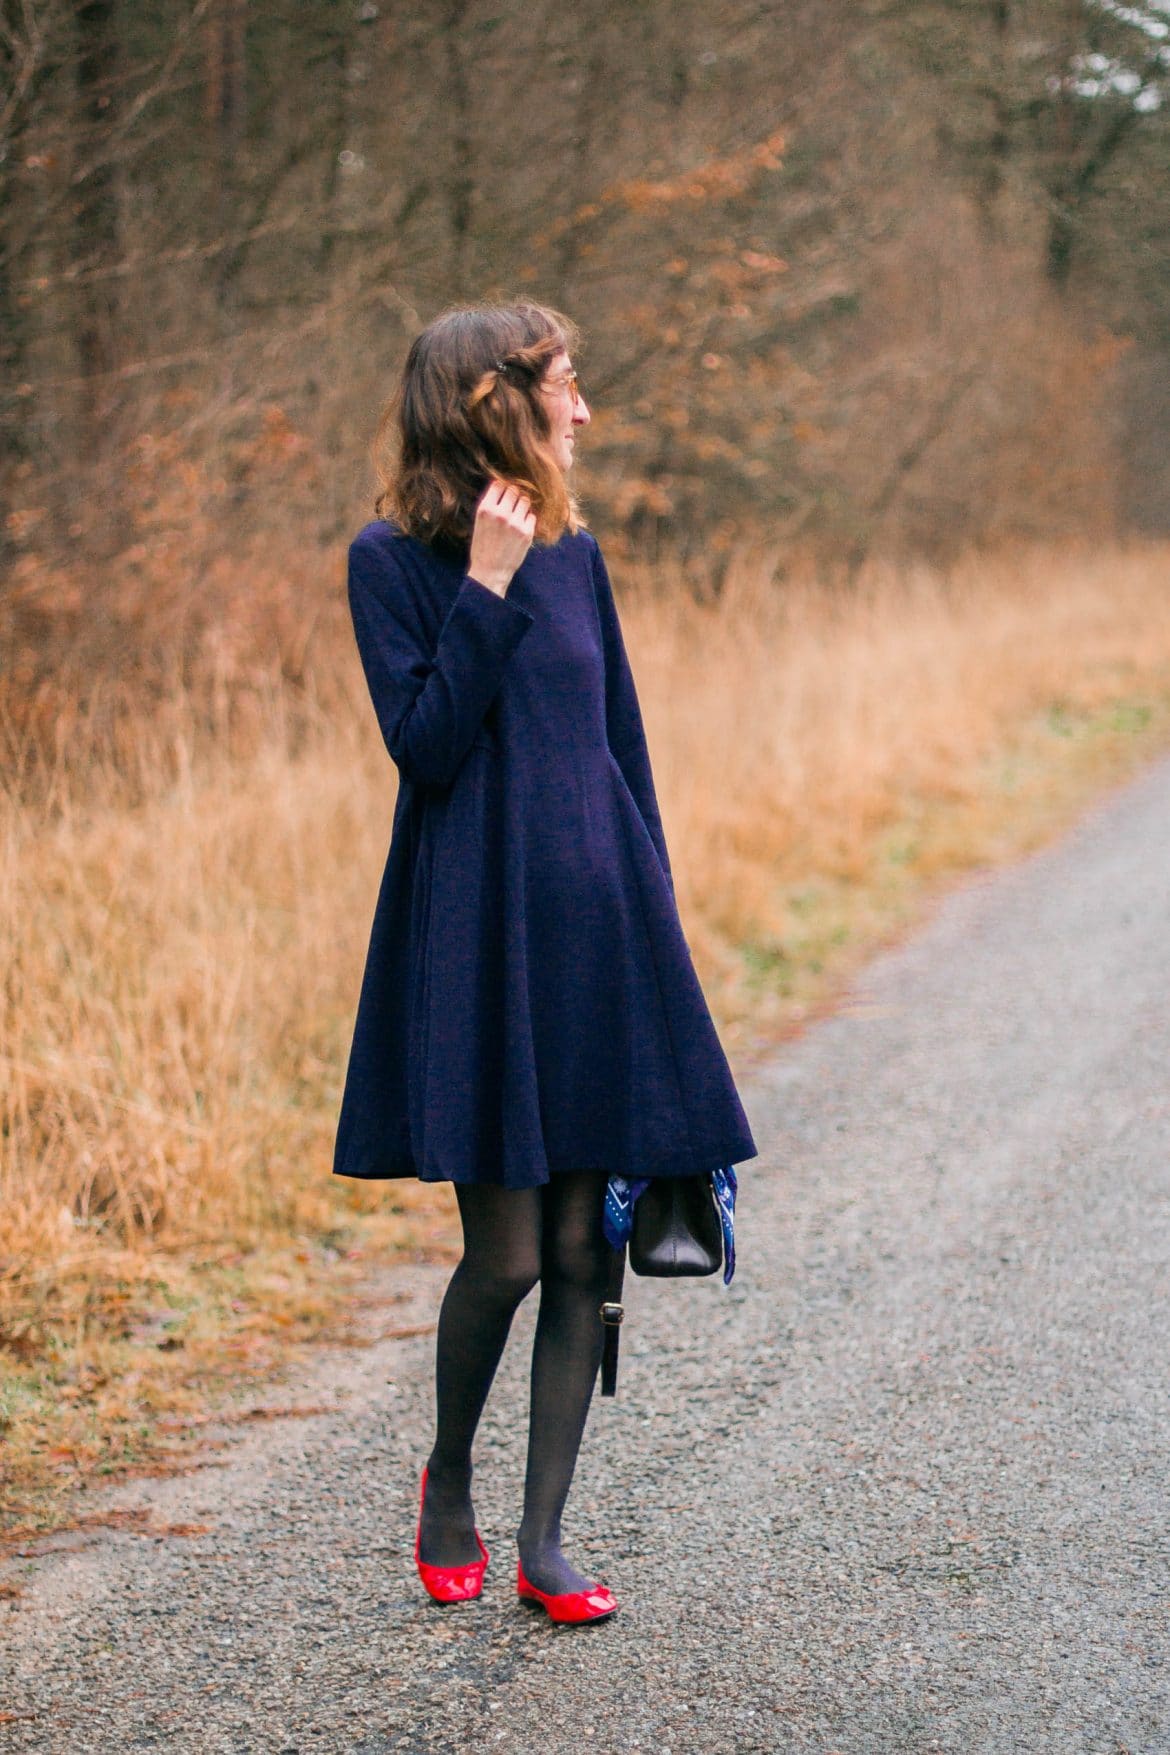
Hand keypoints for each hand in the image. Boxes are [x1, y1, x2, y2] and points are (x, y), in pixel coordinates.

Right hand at [467, 479, 536, 595]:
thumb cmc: (483, 547)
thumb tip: (503, 487)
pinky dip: (528, 519)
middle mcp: (500, 513)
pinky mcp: (527, 533)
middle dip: (514, 495)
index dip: (503, 487)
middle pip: (514, 490)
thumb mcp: (479, 522)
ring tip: (517, 515)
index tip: (504, 492)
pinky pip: (532, 516)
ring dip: (522, 505)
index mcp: (485, 509)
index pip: (499, 484)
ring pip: (525, 501)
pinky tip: (521, 527)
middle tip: (512, 504)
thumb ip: (490, 505)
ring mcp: (515, 523)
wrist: (490, 571)